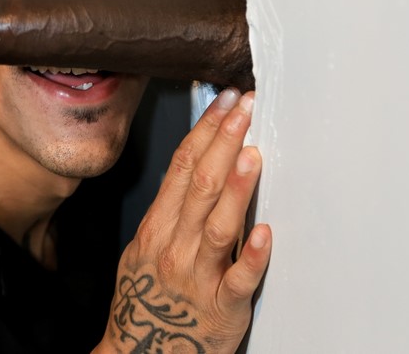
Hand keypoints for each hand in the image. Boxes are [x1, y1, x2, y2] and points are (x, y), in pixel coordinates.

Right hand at [96, 89, 270, 353]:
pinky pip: (239, 279)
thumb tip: (192, 167)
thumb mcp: (143, 249)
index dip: (205, 131)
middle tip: (245, 108)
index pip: (182, 168)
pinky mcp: (223, 307)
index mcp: (157, 228)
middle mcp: (174, 246)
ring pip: (217, 225)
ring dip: (236, 187)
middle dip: (223, 141)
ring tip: (252, 153)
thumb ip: (169, 212)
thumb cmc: (146, 300)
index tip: (225, 102)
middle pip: (200, 185)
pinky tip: (264, 232)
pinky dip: (251, 255)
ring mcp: (198, 276)